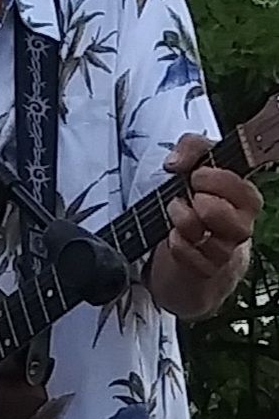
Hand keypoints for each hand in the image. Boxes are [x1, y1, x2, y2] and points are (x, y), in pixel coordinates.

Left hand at [163, 133, 262, 278]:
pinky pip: (192, 261)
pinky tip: (173, 234)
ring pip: (211, 244)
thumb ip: (191, 147)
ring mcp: (224, 252)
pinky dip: (177, 244)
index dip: (218, 181)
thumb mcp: (194, 160)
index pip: (245, 192)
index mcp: (243, 199)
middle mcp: (240, 227)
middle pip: (233, 222)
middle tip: (190, 196)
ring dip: (184, 222)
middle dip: (205, 204)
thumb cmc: (194, 195)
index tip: (197, 175)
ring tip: (175, 210)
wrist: (182, 236)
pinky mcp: (206, 271)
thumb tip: (175, 163)